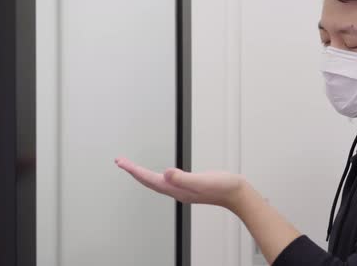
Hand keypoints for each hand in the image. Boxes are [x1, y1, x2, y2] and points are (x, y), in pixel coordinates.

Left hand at [115, 157, 247, 210]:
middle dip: (133, 171)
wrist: (237, 194)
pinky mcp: (189, 186)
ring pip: (155, 182)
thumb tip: (165, 173)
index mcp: (177, 189)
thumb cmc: (223, 187)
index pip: (150, 179)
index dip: (134, 170)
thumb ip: (183, 178)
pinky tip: (158, 174)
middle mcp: (176, 191)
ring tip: (131, 167)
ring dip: (142, 174)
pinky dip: (155, 176)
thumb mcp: (203, 180)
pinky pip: (165, 181)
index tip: (121, 162)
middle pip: (149, 181)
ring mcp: (182, 190)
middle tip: (120, 161)